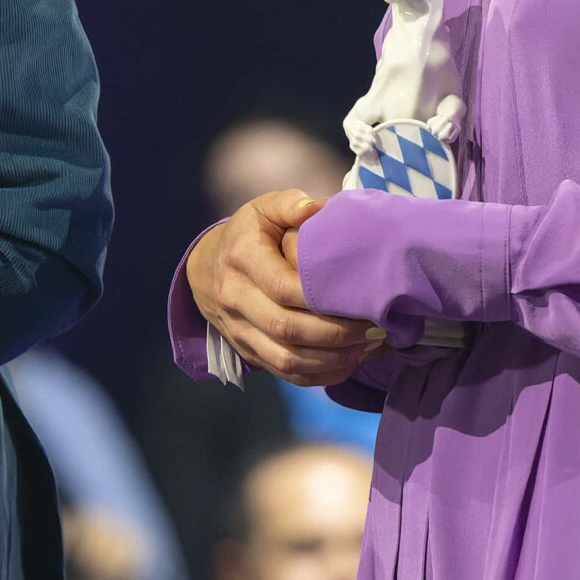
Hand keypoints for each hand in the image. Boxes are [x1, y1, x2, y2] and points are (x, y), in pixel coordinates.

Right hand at [185, 190, 376, 387]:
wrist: (206, 269)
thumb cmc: (247, 235)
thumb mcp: (263, 209)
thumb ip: (290, 204)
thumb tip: (318, 209)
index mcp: (242, 258)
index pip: (283, 287)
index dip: (322, 299)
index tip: (362, 300)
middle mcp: (235, 298)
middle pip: (286, 327)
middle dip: (335, 334)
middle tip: (374, 328)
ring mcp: (239, 330)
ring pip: (284, 358)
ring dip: (330, 359)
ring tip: (366, 348)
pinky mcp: (247, 351)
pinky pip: (283, 373)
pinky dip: (318, 375)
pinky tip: (347, 364)